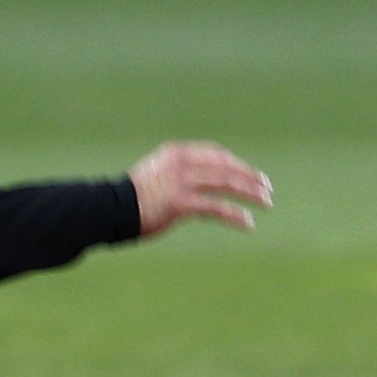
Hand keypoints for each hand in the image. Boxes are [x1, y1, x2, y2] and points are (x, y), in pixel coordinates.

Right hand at [129, 141, 272, 235]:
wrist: (109, 209)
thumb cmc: (133, 197)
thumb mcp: (158, 173)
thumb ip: (179, 172)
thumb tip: (202, 179)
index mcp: (177, 153)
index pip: (216, 154)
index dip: (237, 164)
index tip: (252, 175)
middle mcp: (182, 163)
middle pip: (226, 166)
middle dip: (250, 177)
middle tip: (267, 189)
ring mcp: (181, 182)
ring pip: (226, 183)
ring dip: (250, 193)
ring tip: (266, 203)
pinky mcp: (181, 203)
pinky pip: (216, 207)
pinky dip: (234, 215)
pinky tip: (247, 223)